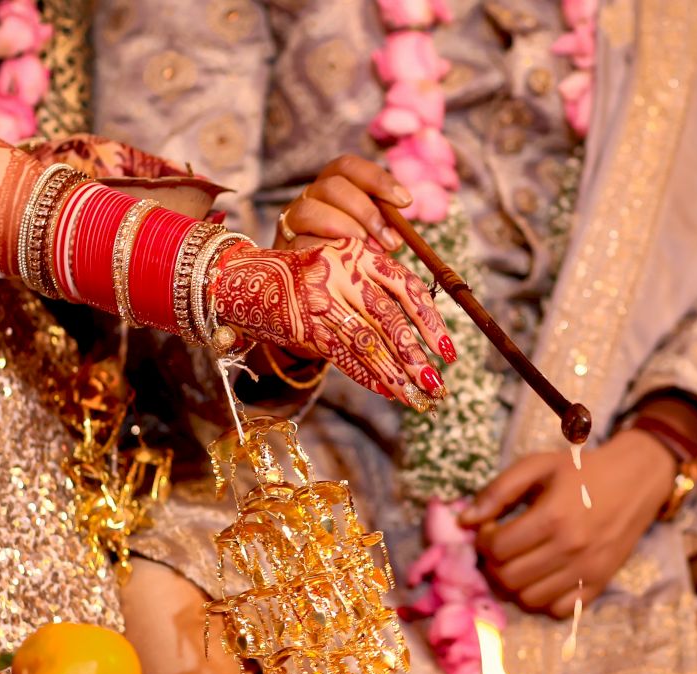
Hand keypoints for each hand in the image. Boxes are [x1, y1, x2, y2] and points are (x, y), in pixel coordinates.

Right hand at [212, 237, 455, 404]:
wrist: (247, 277)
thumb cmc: (307, 276)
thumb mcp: (344, 267)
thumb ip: (376, 290)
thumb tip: (420, 335)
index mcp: (360, 254)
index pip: (407, 288)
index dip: (431, 322)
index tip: (449, 351)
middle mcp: (343, 273)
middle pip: (389, 319)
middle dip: (415, 357)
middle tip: (437, 385)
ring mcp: (322, 299)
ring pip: (367, 342)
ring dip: (394, 374)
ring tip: (416, 397)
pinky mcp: (305, 325)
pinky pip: (342, 355)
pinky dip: (366, 376)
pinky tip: (386, 391)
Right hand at [275, 155, 410, 251]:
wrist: (309, 289)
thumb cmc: (345, 260)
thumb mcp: (368, 241)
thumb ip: (380, 233)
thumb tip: (396, 237)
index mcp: (331, 188)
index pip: (348, 167)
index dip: (377, 179)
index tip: (405, 202)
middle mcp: (308, 198)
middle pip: (333, 186)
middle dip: (366, 211)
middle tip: (390, 240)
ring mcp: (291, 221)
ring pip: (311, 210)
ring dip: (344, 227)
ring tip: (365, 249)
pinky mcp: (282, 248)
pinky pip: (300, 243)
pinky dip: (325, 250)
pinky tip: (342, 262)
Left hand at [459, 431, 676, 615]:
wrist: (635, 480)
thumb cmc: (581, 471)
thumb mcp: (537, 466)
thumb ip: (497, 491)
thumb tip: (464, 521)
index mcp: (552, 517)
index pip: (497, 548)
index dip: (483, 540)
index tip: (490, 529)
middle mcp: (570, 549)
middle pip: (508, 578)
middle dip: (493, 565)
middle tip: (500, 548)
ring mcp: (586, 571)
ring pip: (529, 599)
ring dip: (514, 584)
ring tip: (518, 562)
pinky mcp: (599, 584)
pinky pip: (558, 611)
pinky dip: (542, 599)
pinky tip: (541, 576)